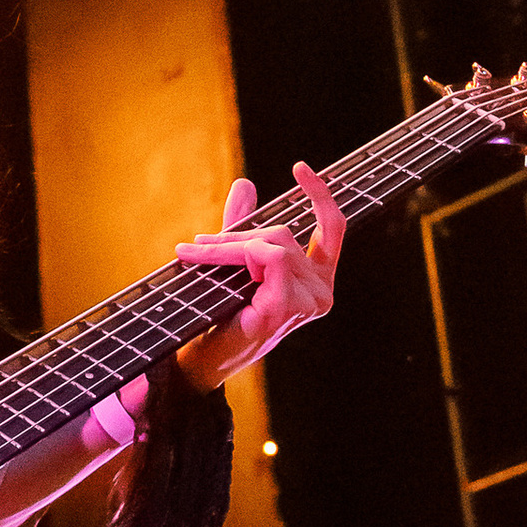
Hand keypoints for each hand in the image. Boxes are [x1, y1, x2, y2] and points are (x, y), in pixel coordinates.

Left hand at [175, 165, 344, 392]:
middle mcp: (321, 293)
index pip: (332, 229)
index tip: (300, 167)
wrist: (204, 359)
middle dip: (236, 235)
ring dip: (227, 247)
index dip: (320, 196)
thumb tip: (245, 183)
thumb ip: (243, 229)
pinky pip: (265, 258)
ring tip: (195, 255)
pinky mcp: (287, 306)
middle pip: (284, 235)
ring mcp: (309, 303)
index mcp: (318, 282)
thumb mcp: (234, 266)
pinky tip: (205, 264)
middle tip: (197, 244)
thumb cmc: (223, 317)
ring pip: (272, 245)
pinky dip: (232, 255)